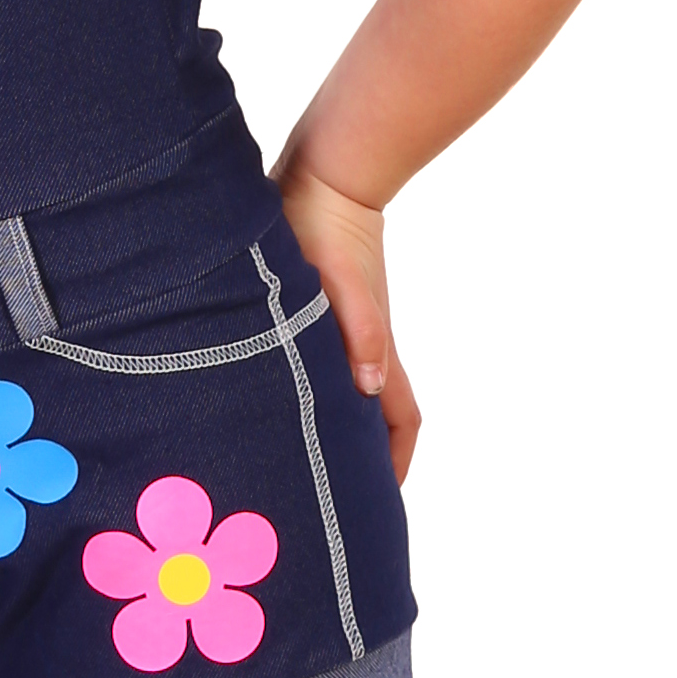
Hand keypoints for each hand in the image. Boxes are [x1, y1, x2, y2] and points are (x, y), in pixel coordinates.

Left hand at [273, 164, 420, 484]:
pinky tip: (275, 396)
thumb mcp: (336, 281)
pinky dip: (311, 387)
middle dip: (362, 459)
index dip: (396, 464)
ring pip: (346, 390)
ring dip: (334, 425)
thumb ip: (358, 329)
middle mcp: (362, 344)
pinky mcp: (317, 307)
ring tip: (297, 461)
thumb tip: (369, 390)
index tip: (377, 506)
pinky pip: (322, 361)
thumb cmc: (322, 222)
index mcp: (372, 347)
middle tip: (329, 499)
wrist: (322, 170)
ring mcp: (343, 326)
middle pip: (375, 415)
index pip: (401, 420)